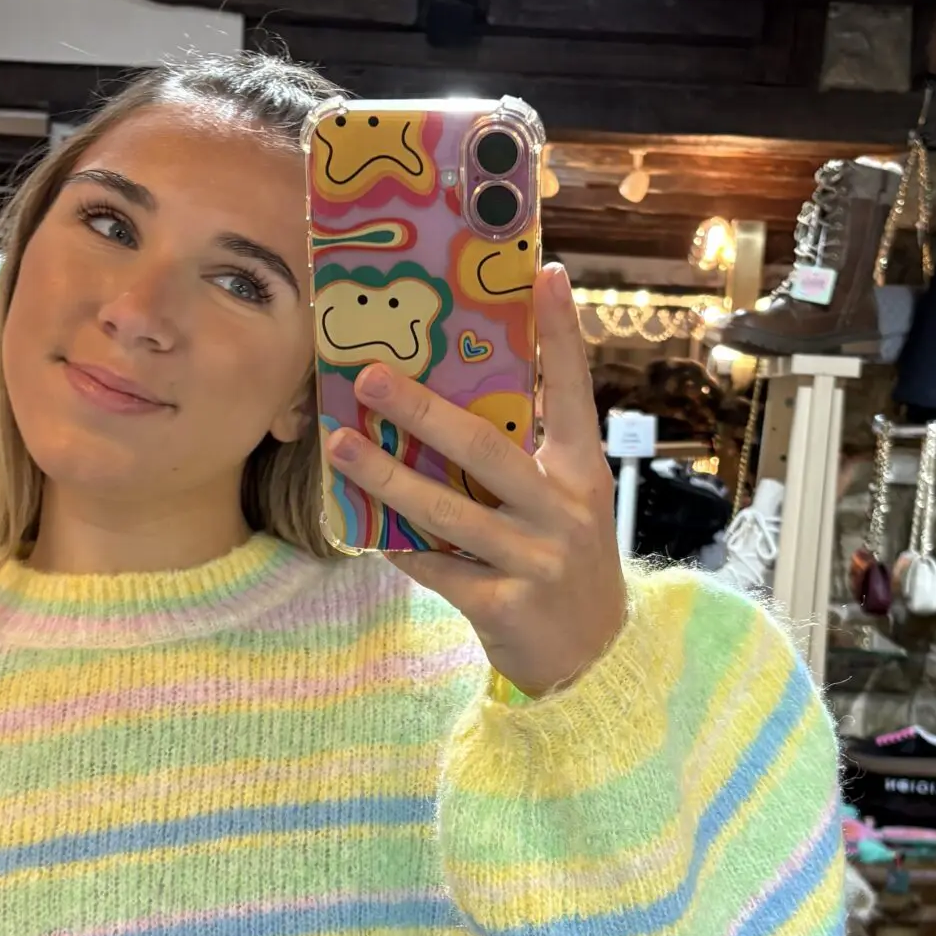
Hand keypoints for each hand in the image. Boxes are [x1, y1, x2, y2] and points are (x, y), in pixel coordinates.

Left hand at [324, 263, 628, 698]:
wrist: (596, 660)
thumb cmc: (566, 564)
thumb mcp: (566, 505)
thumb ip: (527, 459)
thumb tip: (452, 402)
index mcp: (581, 473)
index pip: (573, 392)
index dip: (560, 334)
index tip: (544, 274)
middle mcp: (563, 511)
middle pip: (487, 449)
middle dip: (424, 411)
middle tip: (371, 377)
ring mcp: (535, 560)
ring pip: (448, 511)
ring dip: (387, 476)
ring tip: (339, 445)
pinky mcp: (505, 605)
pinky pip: (437, 568)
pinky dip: (398, 546)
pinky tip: (360, 524)